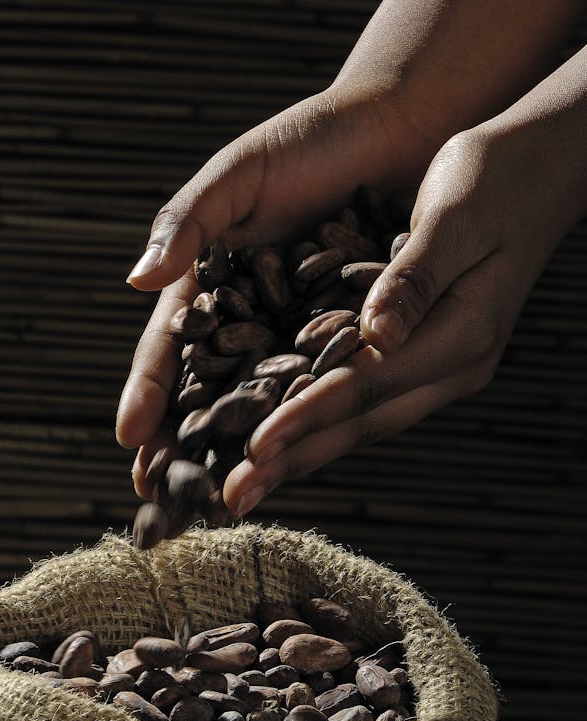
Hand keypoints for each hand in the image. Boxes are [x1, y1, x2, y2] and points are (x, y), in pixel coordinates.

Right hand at [115, 85, 432, 498]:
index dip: (147, 392)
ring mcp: (292, 341)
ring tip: (216, 498)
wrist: (397, 135)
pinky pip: (317, 395)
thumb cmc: (311, 143)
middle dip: (179, 445)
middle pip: (203, 394)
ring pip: (256, 408)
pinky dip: (299, 432)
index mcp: (207, 286)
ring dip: (235, 454)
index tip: (130, 438)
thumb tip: (137, 281)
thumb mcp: (238, 175)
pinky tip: (285, 467)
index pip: (167, 350)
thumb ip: (187, 223)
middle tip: (158, 495)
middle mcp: (245, 323)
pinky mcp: (343, 348)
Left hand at [227, 93, 585, 514]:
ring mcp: (441, 368)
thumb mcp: (454, 214)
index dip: (308, 417)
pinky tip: (279, 439)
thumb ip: (413, 277)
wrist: (543, 168)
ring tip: (244, 485)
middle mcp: (454, 366)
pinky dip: (317, 423)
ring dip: (300, 454)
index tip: (254, 449)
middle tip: (234, 497)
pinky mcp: (423, 358)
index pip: (369, 385)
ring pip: (360, 423)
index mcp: (464, 334)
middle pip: (361, 424)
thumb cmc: (498, 175)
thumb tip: (375, 332)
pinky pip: (364, 402)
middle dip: (293, 461)